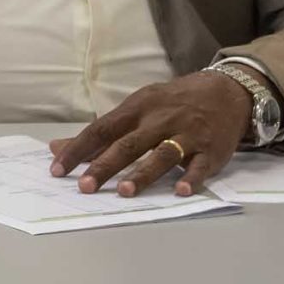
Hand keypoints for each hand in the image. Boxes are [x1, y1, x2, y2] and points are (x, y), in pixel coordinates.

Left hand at [50, 72, 251, 196]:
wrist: (226, 91)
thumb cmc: (172, 103)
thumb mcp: (137, 108)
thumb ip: (101, 132)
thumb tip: (58, 147)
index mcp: (137, 108)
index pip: (101, 129)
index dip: (78, 149)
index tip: (57, 168)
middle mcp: (159, 120)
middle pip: (128, 144)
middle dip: (104, 165)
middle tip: (84, 186)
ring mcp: (187, 134)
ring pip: (162, 154)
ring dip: (143, 173)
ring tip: (124, 192)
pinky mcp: (212, 149)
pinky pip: (200, 165)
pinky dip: (191, 178)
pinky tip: (180, 191)